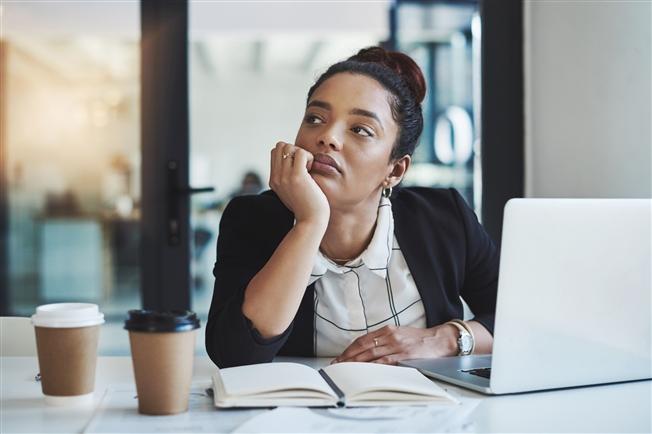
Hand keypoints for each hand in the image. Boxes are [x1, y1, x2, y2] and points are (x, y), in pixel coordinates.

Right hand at [269, 142, 329, 225]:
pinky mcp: (297, 177)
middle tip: (304, 165)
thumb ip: (289, 178)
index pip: (275, 152)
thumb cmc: (307, 207)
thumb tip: (295, 160)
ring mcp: (285, 177)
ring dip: (301, 153)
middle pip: (280, 146)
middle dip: (294, 150)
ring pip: (288, 147)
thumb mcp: (292, 191)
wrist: (311, 222)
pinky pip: (301, 152)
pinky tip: (311, 170)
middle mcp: (276, 178)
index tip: (299, 167)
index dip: (289, 154)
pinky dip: (309, 157)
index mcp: (274, 180)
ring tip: (308, 168)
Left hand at [332, 324, 458, 364]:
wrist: (440, 339)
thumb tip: (368, 351)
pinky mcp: (404, 355)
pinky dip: (372, 366)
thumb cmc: (420, 339)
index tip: (340, 357)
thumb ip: (385, 340)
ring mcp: (397, 345)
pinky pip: (384, 361)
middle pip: (363, 347)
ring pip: (371, 354)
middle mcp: (390, 336)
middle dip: (348, 356)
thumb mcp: (400, 334)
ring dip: (356, 362)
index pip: (363, 340)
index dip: (350, 349)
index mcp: (387, 330)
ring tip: (346, 369)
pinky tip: (364, 371)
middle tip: (337, 365)